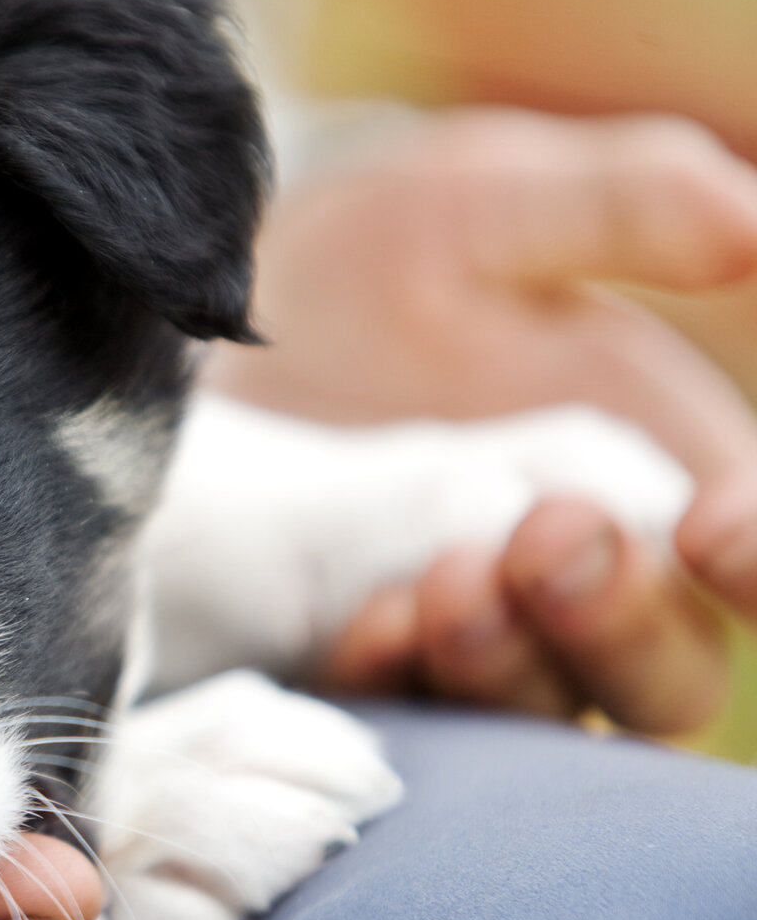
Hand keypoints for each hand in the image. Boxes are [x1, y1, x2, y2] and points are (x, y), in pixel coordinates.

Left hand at [210, 109, 756, 732]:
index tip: (717, 530)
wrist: (216, 318)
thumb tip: (755, 225)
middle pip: (670, 670)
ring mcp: (479, 642)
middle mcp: (591, 583)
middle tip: (550, 539)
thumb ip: (620, 206)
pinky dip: (395, 679)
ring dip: (510, 662)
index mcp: (669, 480)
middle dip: (624, 620)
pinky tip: (367, 625)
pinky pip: (404, 718)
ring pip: (546, 710)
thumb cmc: (381, 255)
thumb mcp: (486, 202)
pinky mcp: (368, 672)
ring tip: (447, 581)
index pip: (751, 556)